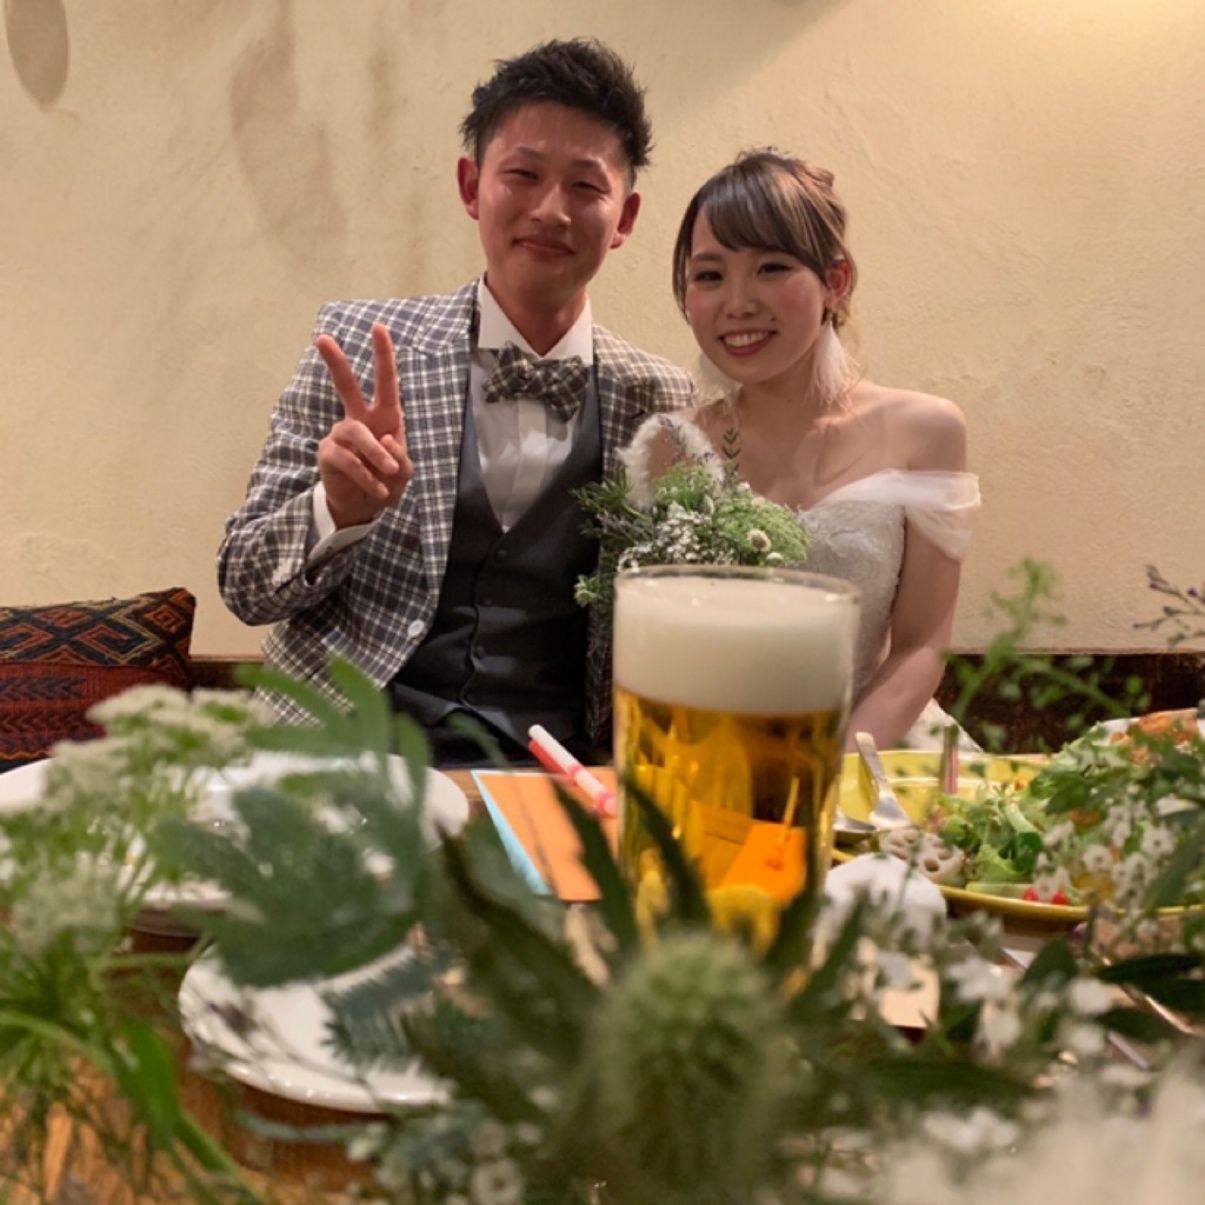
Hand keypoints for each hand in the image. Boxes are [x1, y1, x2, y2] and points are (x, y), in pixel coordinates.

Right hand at [315, 322, 412, 527]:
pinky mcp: (328, 453)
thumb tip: (383, 438)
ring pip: (358, 433)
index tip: (379, 327)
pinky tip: (378, 489)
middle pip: (346, 386)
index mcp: (384, 417)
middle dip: (335, 362)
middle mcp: (360, 420)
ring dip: (377, 454)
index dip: (384, 355)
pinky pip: (348, 460)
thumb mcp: (404, 472)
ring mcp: (341, 435)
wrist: (365, 507)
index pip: (386, 383)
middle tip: (321, 338)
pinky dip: (367, 476)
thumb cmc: (387, 482)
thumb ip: (400, 456)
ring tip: (388, 474)